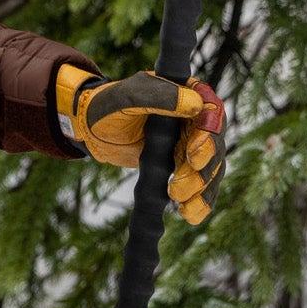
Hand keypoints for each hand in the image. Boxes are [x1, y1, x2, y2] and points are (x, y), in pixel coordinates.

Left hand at [56, 65, 226, 223]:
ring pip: (210, 168)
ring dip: (200, 189)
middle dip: (202, 168)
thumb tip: (196, 104)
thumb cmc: (108, 105)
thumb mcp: (128, 96)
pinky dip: (199, 201)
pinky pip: (201, 184)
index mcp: (188, 92)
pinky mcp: (184, 164)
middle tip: (178, 186)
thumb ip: (158, 97)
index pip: (212, 112)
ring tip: (181, 204)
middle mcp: (196, 117)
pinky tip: (191, 215)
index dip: (209, 134)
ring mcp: (192, 142)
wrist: (91, 128)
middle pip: (215, 144)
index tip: (193, 155)